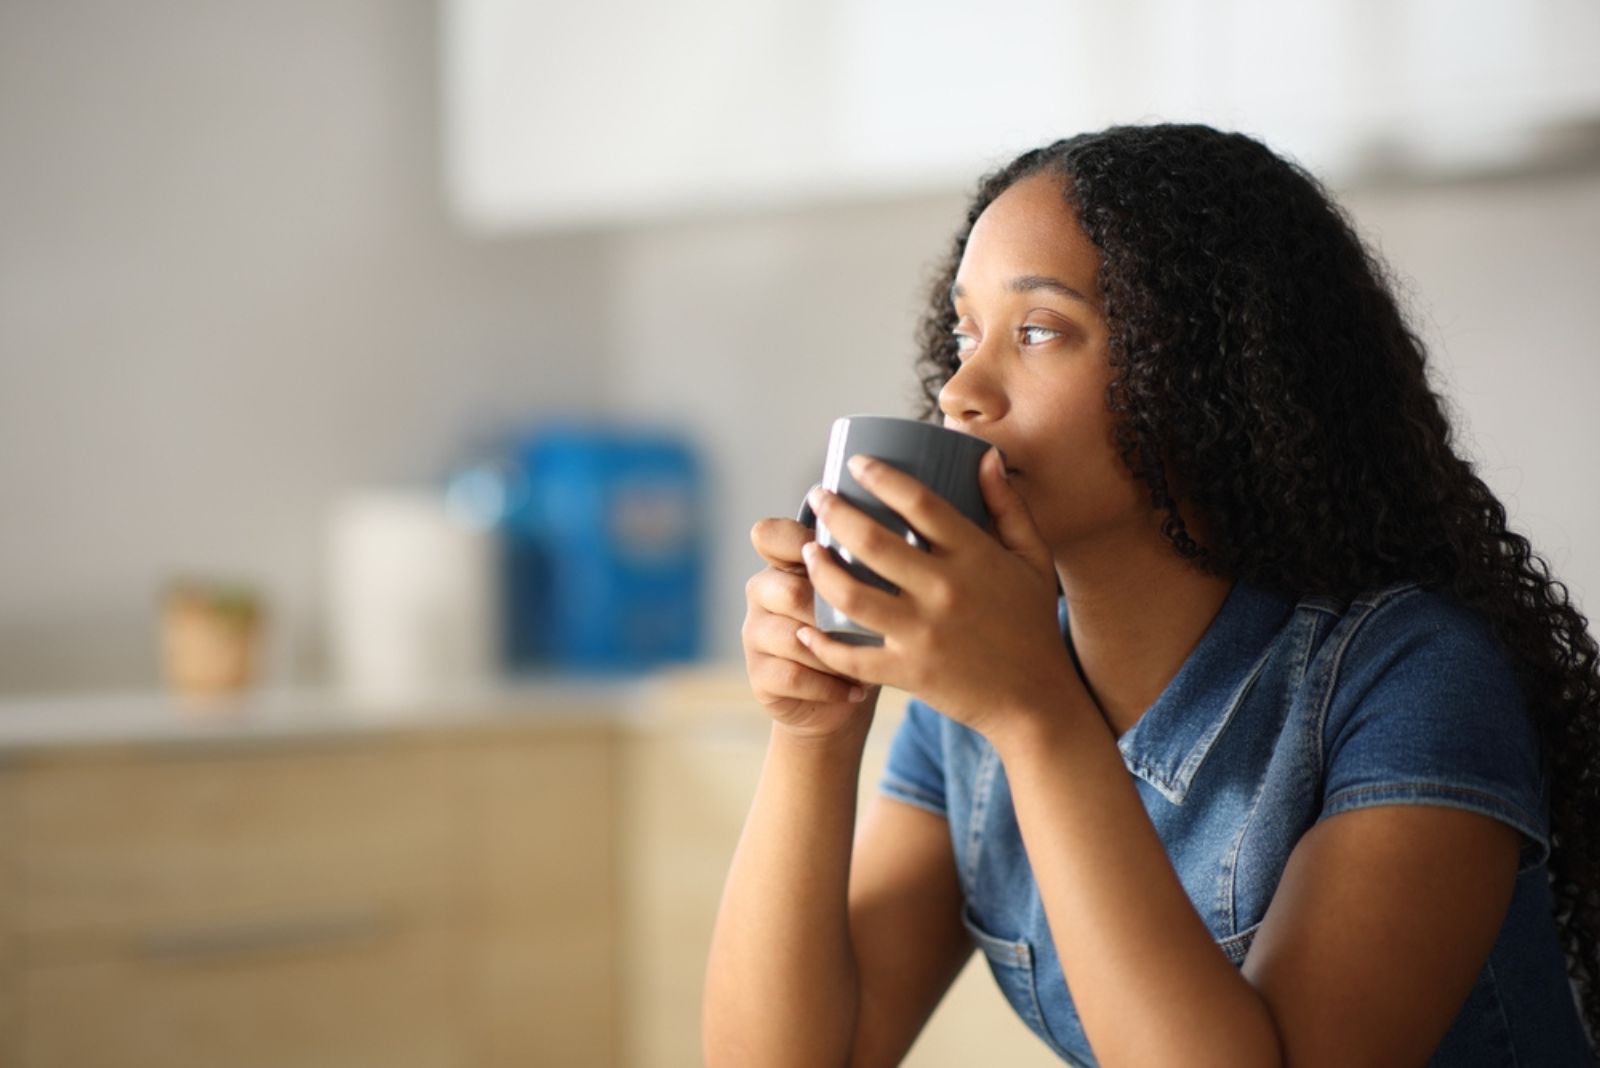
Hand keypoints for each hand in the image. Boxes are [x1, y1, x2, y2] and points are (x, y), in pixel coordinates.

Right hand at [741, 515, 880, 740]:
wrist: (841, 697)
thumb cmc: (858, 633)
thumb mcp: (864, 595)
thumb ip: (863, 568)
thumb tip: (891, 547)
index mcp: (783, 564)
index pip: (769, 535)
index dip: (796, 540)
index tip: (831, 555)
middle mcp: (762, 593)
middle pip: (791, 592)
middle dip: (835, 614)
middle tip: (870, 628)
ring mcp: (755, 634)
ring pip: (794, 639)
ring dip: (838, 655)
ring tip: (866, 664)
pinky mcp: (758, 675)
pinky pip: (794, 676)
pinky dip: (832, 685)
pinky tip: (856, 689)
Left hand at [797, 448, 1075, 737]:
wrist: (1035, 699)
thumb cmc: (1032, 623)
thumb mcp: (1033, 559)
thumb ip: (1009, 506)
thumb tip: (984, 455)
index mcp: (975, 556)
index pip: (919, 502)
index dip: (881, 476)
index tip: (856, 463)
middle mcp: (945, 591)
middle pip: (872, 541)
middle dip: (835, 512)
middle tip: (818, 497)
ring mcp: (923, 633)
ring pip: (851, 594)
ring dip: (819, 568)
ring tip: (807, 550)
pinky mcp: (908, 672)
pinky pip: (853, 657)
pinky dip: (823, 643)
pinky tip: (806, 626)